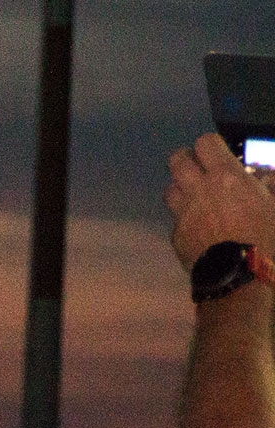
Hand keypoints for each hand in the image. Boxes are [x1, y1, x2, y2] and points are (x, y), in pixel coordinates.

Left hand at [165, 132, 274, 269]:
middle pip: (177, 160)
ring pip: (170, 188)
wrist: (240, 275)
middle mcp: (198, 189)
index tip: (218, 154)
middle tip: (198, 168)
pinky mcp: (176, 234)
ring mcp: (183, 212)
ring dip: (181, 187)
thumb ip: (268, 184)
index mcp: (226, 176)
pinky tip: (196, 225)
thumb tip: (263, 176)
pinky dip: (183, 217)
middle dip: (187, 160)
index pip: (205, 143)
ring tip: (195, 195)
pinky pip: (174, 218)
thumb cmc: (266, 236)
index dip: (210, 146)